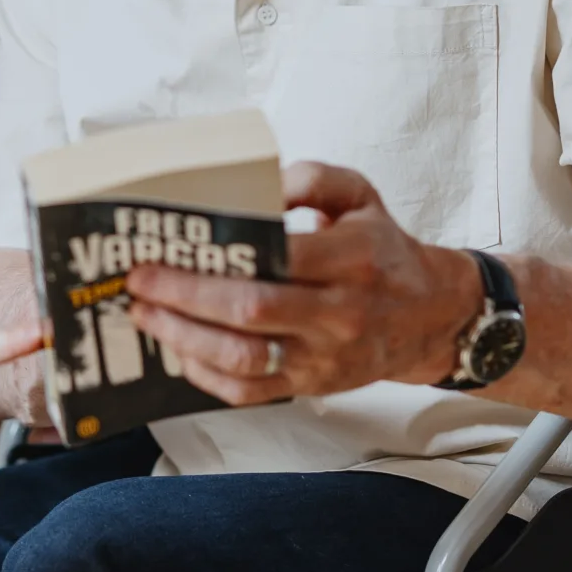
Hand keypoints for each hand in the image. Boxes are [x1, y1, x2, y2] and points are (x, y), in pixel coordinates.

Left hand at [124, 162, 480, 406]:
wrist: (430, 316)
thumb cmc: (384, 251)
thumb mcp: (361, 196)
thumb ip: (312, 178)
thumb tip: (261, 184)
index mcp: (354, 259)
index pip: (281, 258)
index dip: (218, 256)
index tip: (170, 246)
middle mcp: (340, 313)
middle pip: (251, 311)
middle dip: (184, 297)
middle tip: (140, 282)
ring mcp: (324, 357)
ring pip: (244, 358)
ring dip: (186, 338)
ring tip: (148, 316)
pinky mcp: (312, 387)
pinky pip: (250, 392)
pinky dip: (206, 376)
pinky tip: (181, 350)